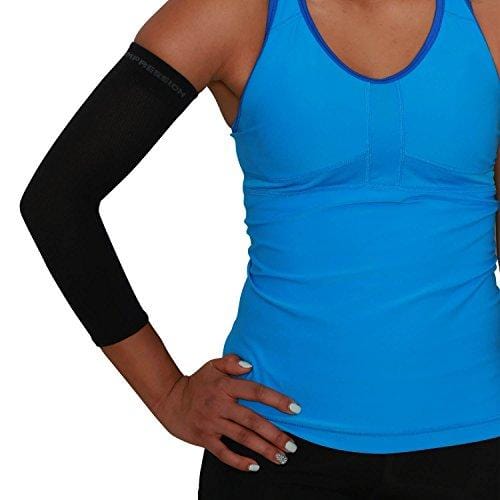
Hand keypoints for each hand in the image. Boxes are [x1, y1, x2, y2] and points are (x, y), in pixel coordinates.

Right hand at [152, 353, 301, 471]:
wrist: (170, 399)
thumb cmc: (197, 382)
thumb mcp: (212, 366)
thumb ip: (231, 362)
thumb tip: (250, 365)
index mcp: (225, 386)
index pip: (256, 392)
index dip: (276, 400)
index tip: (295, 409)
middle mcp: (220, 405)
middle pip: (252, 420)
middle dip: (274, 434)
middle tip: (292, 445)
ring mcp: (212, 423)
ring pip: (242, 438)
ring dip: (263, 449)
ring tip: (281, 457)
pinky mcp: (204, 438)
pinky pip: (223, 453)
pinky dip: (238, 461)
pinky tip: (254, 466)